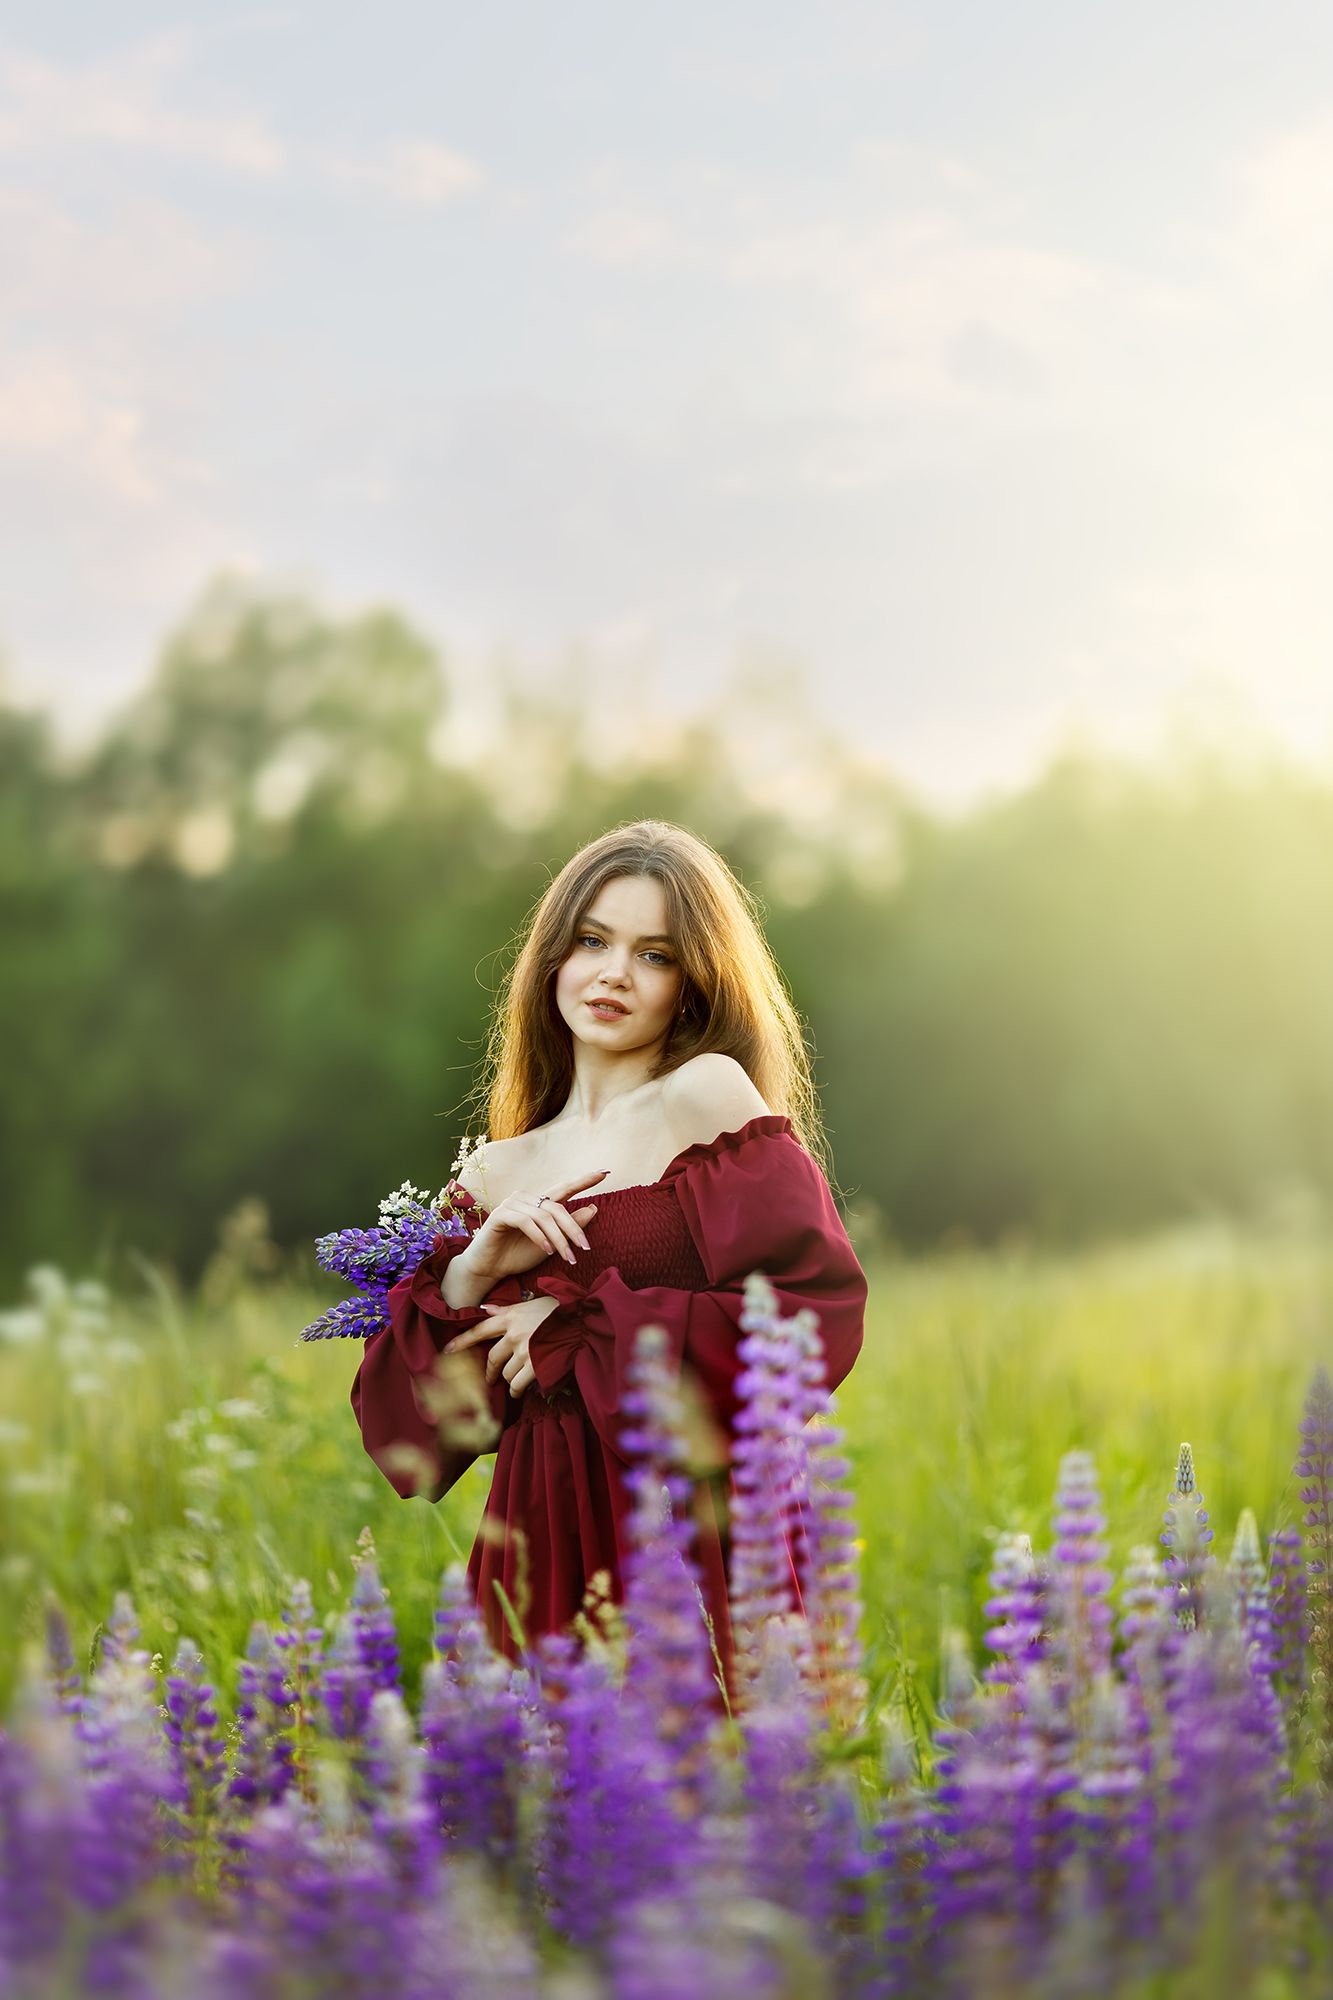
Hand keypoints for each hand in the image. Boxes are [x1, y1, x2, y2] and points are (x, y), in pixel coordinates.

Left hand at [444, 1296, 560, 1399]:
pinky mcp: (535, 1366)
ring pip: (506, 1373)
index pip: (480, 1329)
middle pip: (492, 1358)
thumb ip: (509, 1308)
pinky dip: (516, 1391)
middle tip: (489, 1378)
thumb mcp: (533, 1304)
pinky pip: (518, 1384)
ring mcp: (524, 1351)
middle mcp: (514, 1334)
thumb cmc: (560, 1311)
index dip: (463, 1341)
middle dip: (490, 1371)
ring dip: (509, 1379)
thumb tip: (488, 1309)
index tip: (447, 1349)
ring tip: (515, 1382)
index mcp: (511, 1316)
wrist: (583, 1322)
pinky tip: (518, 1392)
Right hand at [463, 1171, 606, 1284]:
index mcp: (539, 1203)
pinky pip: (527, 1222)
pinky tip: (547, 1250)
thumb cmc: (518, 1255)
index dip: (584, 1180)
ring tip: (568, 1257)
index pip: (564, 1188)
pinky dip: (540, 1237)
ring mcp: (512, 1203)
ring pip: (544, 1216)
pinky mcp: (501, 1214)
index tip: (605, 1172)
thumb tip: (594, 1208)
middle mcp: (526, 1198)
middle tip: (585, 1248)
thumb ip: (570, 1226)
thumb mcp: (552, 1243)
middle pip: (557, 1208)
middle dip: (574, 1229)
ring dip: (559, 1238)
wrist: (490, 1269)